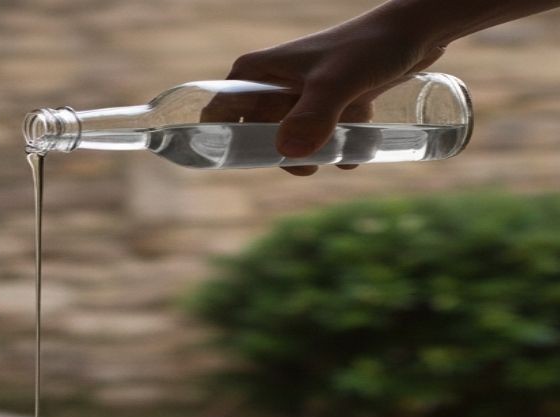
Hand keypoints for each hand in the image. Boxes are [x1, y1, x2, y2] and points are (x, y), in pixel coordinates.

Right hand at [226, 16, 444, 174]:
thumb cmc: (370, 46)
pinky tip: (360, 145)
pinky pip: (320, 137)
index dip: (219, 142)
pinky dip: (338, 147)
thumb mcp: (337, 82)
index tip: (244, 164)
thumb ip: (314, 116)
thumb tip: (288, 153)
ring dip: (316, 155)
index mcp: (254, 73)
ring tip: (345, 153)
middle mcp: (271, 84)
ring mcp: (299, 95)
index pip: (217, 113)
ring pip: (291, 141)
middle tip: (310, 167)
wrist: (415, 31)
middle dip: (282, 158)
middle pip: (255, 136)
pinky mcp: (326, 102)